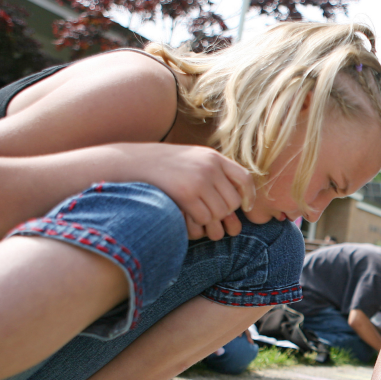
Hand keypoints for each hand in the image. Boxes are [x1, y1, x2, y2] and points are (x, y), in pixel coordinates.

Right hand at [120, 143, 255, 240]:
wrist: (131, 163)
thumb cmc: (163, 166)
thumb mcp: (192, 160)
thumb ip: (214, 172)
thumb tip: (239, 198)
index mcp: (213, 157)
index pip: (245, 178)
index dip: (249, 196)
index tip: (245, 208)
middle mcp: (209, 166)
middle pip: (234, 201)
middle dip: (225, 213)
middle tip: (212, 214)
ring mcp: (198, 179)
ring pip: (220, 212)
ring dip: (211, 220)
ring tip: (198, 216)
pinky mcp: (185, 194)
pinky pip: (205, 217)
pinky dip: (198, 222)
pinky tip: (187, 216)